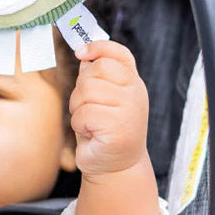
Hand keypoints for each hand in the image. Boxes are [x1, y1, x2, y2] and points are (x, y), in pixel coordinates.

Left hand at [68, 40, 148, 179]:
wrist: (115, 166)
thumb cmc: (103, 129)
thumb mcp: (101, 98)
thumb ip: (96, 77)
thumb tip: (84, 54)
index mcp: (132, 82)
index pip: (119, 53)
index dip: (98, 47)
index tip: (81, 53)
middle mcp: (135, 92)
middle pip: (96, 70)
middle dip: (81, 88)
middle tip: (86, 106)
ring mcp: (130, 110)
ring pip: (87, 91)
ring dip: (78, 108)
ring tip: (90, 122)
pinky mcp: (119, 128)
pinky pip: (85, 114)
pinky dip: (80, 125)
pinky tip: (91, 134)